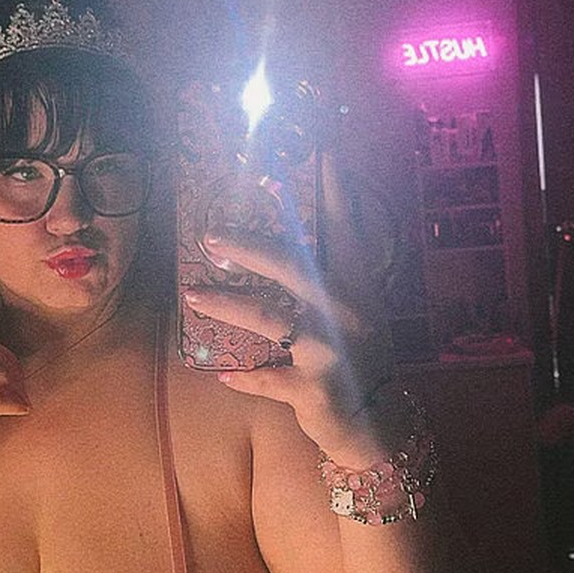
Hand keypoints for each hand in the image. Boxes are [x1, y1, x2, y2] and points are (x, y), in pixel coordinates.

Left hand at [183, 154, 395, 454]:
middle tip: (209, 234)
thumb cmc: (363, 358)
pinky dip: (245, 378)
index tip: (320, 149)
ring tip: (193, 293)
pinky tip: (221, 375)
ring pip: (267, 318)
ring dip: (225, 304)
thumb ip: (336, 272)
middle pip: (290, 265)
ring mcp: (329, 349)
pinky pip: (267, 378)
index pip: (345, 227)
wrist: (380, 423)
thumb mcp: (361, 310)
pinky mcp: (312, 387)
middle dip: (247, 247)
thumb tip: (306, 226)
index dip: (332, 188)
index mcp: (358, 286)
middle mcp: (346, 311)